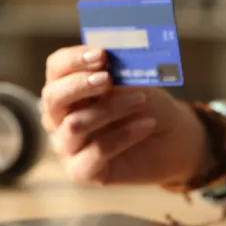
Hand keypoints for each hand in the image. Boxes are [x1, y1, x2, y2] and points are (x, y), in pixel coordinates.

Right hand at [41, 45, 212, 184]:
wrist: (172, 139)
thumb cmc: (148, 106)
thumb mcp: (137, 81)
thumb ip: (119, 69)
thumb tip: (109, 57)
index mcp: (68, 88)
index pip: (56, 68)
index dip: (74, 60)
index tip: (101, 54)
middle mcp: (60, 118)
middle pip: (52, 98)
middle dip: (79, 85)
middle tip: (108, 78)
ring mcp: (69, 146)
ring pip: (75, 125)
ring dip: (110, 108)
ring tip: (140, 99)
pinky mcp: (83, 171)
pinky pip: (96, 151)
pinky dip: (124, 135)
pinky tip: (147, 124)